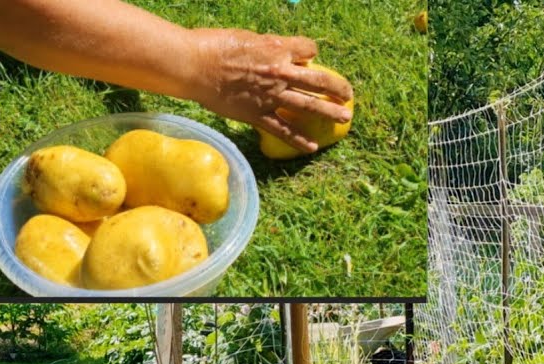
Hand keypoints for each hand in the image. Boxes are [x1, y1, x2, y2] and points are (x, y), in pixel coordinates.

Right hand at [184, 28, 354, 152]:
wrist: (194, 65)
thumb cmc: (214, 45)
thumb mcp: (246, 37)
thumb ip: (266, 46)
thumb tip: (276, 51)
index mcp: (277, 49)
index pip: (308, 49)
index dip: (310, 52)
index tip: (309, 57)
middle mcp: (280, 73)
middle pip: (319, 80)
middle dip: (337, 87)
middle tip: (348, 94)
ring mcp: (271, 96)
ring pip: (308, 105)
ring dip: (329, 112)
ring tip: (345, 118)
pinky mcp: (258, 115)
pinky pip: (283, 130)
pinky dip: (299, 139)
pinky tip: (312, 147)